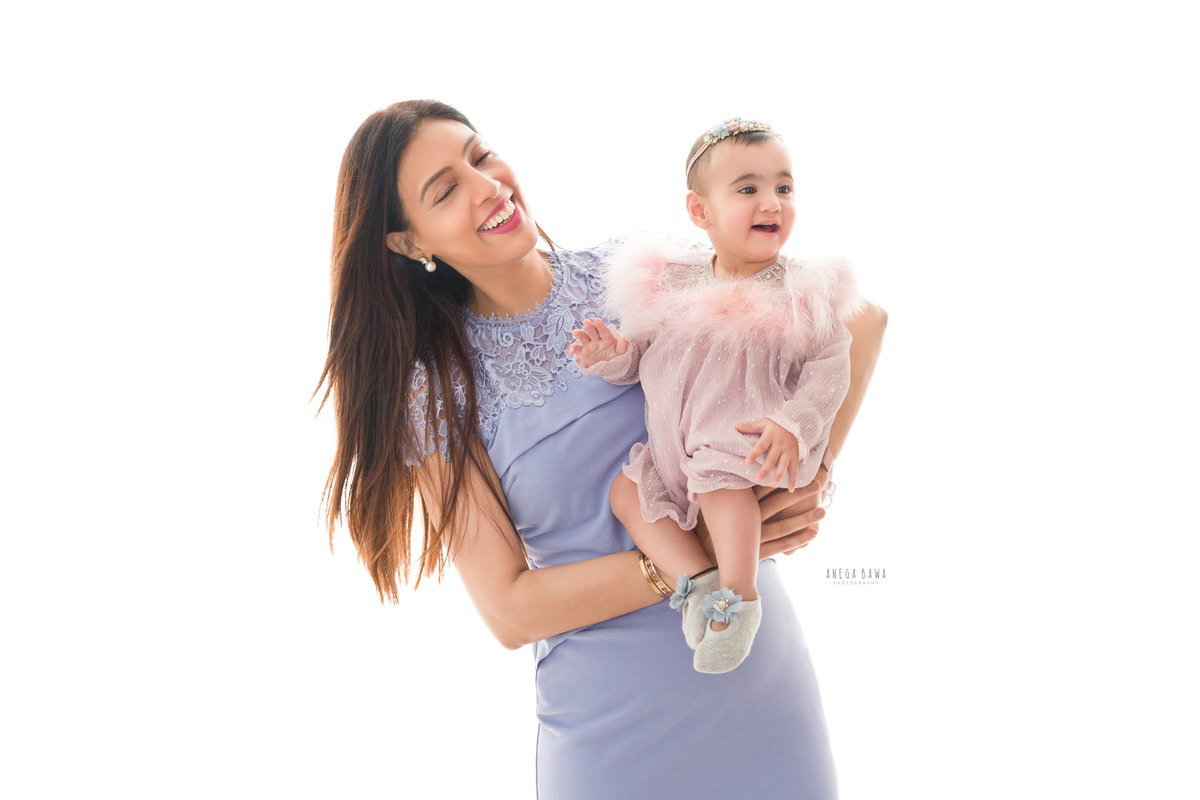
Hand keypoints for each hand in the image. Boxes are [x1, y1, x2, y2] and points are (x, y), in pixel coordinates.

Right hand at [567, 318, 628, 367]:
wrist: (603, 366)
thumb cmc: (611, 356)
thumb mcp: (618, 353)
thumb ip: (622, 347)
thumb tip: (624, 338)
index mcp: (606, 338)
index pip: (604, 332)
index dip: (601, 326)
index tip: (597, 320)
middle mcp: (596, 339)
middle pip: (592, 332)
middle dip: (590, 327)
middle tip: (586, 321)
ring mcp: (588, 345)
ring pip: (583, 337)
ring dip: (579, 334)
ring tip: (575, 332)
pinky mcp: (581, 352)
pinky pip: (576, 349)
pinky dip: (572, 349)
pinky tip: (571, 351)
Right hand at [692, 463, 830, 562]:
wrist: (708, 559)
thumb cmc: (718, 528)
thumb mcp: (718, 507)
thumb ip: (730, 491)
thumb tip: (736, 469)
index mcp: (739, 507)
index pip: (763, 489)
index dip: (780, 478)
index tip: (796, 469)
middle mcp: (747, 521)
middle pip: (778, 504)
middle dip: (799, 494)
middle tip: (818, 483)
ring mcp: (754, 538)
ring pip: (784, 526)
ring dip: (805, 518)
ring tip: (823, 511)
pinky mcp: (759, 553)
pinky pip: (783, 545)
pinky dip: (799, 539)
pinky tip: (814, 533)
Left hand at [735, 417, 803, 489]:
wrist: (793, 423)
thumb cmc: (774, 425)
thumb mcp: (763, 423)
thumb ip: (750, 427)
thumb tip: (735, 427)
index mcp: (771, 435)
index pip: (761, 446)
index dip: (754, 454)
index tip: (747, 462)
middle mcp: (781, 444)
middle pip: (772, 458)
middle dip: (765, 470)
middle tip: (757, 480)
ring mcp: (789, 451)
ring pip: (784, 465)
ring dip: (779, 475)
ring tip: (772, 485)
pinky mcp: (795, 456)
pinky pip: (795, 468)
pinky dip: (794, 479)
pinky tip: (790, 489)